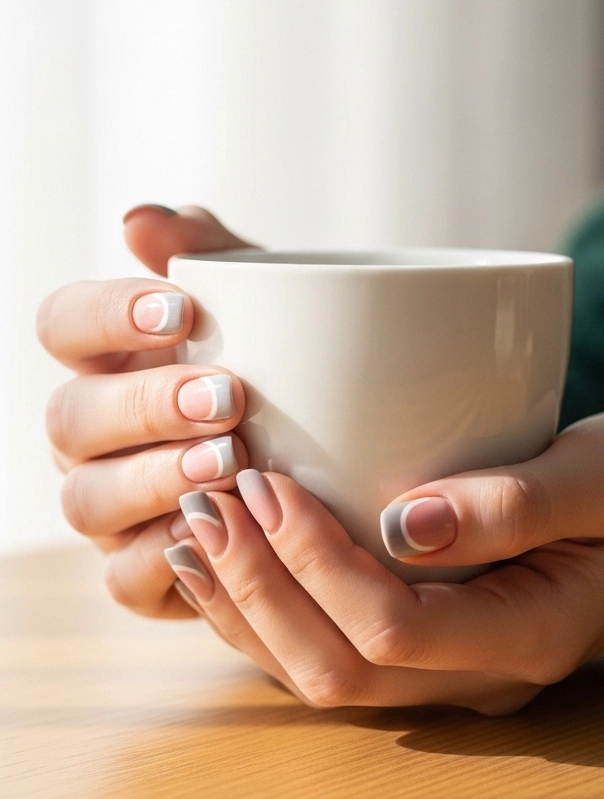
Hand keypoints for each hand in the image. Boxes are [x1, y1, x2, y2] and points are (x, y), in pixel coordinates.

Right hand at [37, 205, 253, 617]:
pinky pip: (125, 578)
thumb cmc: (289, 370)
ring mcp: (106, 509)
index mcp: (106, 356)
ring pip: (87, 500)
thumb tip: (141, 220)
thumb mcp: (269, 306)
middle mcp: (89, 435)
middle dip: (145, 405)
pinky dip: (169, 558)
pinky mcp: (137, 574)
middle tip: (226, 396)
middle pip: (69, 416)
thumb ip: (212, 254)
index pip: (62, 322)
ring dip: (157, 480)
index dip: (107, 313)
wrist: (345, 468)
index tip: (185, 309)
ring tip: (232, 462)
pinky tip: (222, 533)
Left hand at [172, 407, 603, 713]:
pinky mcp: (425, 648)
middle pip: (337, 670)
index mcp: (528, 638)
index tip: (266, 481)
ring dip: (245, 607)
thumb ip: (518, 502)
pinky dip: (265, 612)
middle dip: (258, 590)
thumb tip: (406, 523)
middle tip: (207, 504)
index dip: (314, 563)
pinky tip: (222, 562)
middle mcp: (478, 677)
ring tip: (191, 530)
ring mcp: (449, 673)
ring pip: (319, 676)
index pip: (393, 629)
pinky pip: (329, 652)